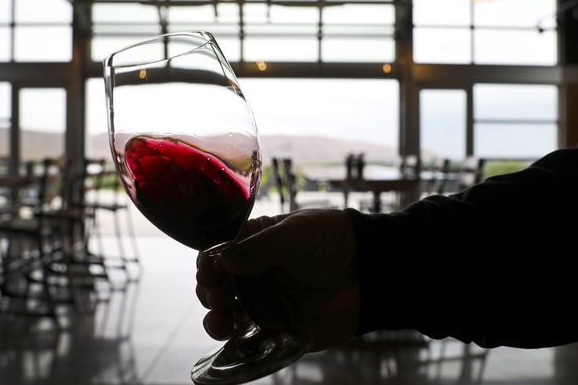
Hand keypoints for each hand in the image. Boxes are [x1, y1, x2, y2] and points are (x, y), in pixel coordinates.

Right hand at [196, 208, 359, 350]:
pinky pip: (249, 340)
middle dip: (209, 292)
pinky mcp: (279, 330)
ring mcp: (266, 303)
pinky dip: (233, 343)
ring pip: (227, 315)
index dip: (208, 263)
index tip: (207, 272)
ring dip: (215, 318)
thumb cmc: (333, 240)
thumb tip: (223, 260)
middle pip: (218, 286)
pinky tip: (228, 338)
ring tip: (219, 319)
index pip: (219, 253)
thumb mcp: (295, 233)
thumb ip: (259, 247)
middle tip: (216, 295)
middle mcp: (256, 274)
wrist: (371, 272)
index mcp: (256, 244)